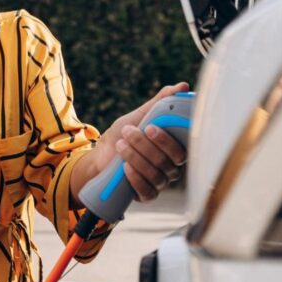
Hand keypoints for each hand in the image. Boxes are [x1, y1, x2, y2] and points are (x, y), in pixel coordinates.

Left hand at [93, 82, 189, 201]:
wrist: (100, 158)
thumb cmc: (123, 135)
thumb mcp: (138, 116)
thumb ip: (160, 103)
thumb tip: (182, 86)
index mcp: (174, 147)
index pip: (182, 147)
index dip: (167, 139)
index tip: (150, 126)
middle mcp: (171, 167)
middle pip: (168, 160)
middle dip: (146, 146)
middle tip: (128, 131)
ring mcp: (160, 182)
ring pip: (156, 173)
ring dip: (136, 157)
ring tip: (120, 144)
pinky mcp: (147, 195)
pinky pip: (147, 191)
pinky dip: (136, 178)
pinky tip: (125, 168)